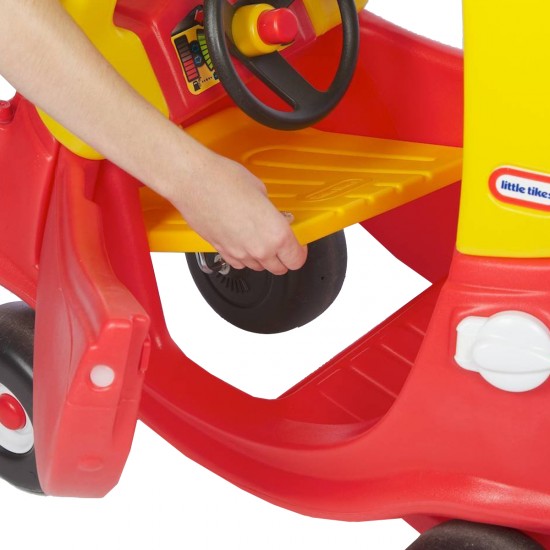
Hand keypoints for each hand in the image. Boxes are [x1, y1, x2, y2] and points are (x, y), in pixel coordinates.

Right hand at [168, 152, 306, 274]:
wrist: (193, 181)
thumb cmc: (224, 180)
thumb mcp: (261, 191)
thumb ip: (271, 212)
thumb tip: (272, 217)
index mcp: (275, 234)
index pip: (296, 259)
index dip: (299, 252)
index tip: (297, 245)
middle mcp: (258, 249)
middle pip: (279, 268)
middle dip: (283, 257)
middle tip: (281, 243)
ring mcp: (238, 253)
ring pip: (258, 267)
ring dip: (263, 258)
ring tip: (260, 239)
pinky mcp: (221, 251)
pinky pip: (239, 263)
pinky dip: (244, 257)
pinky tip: (243, 241)